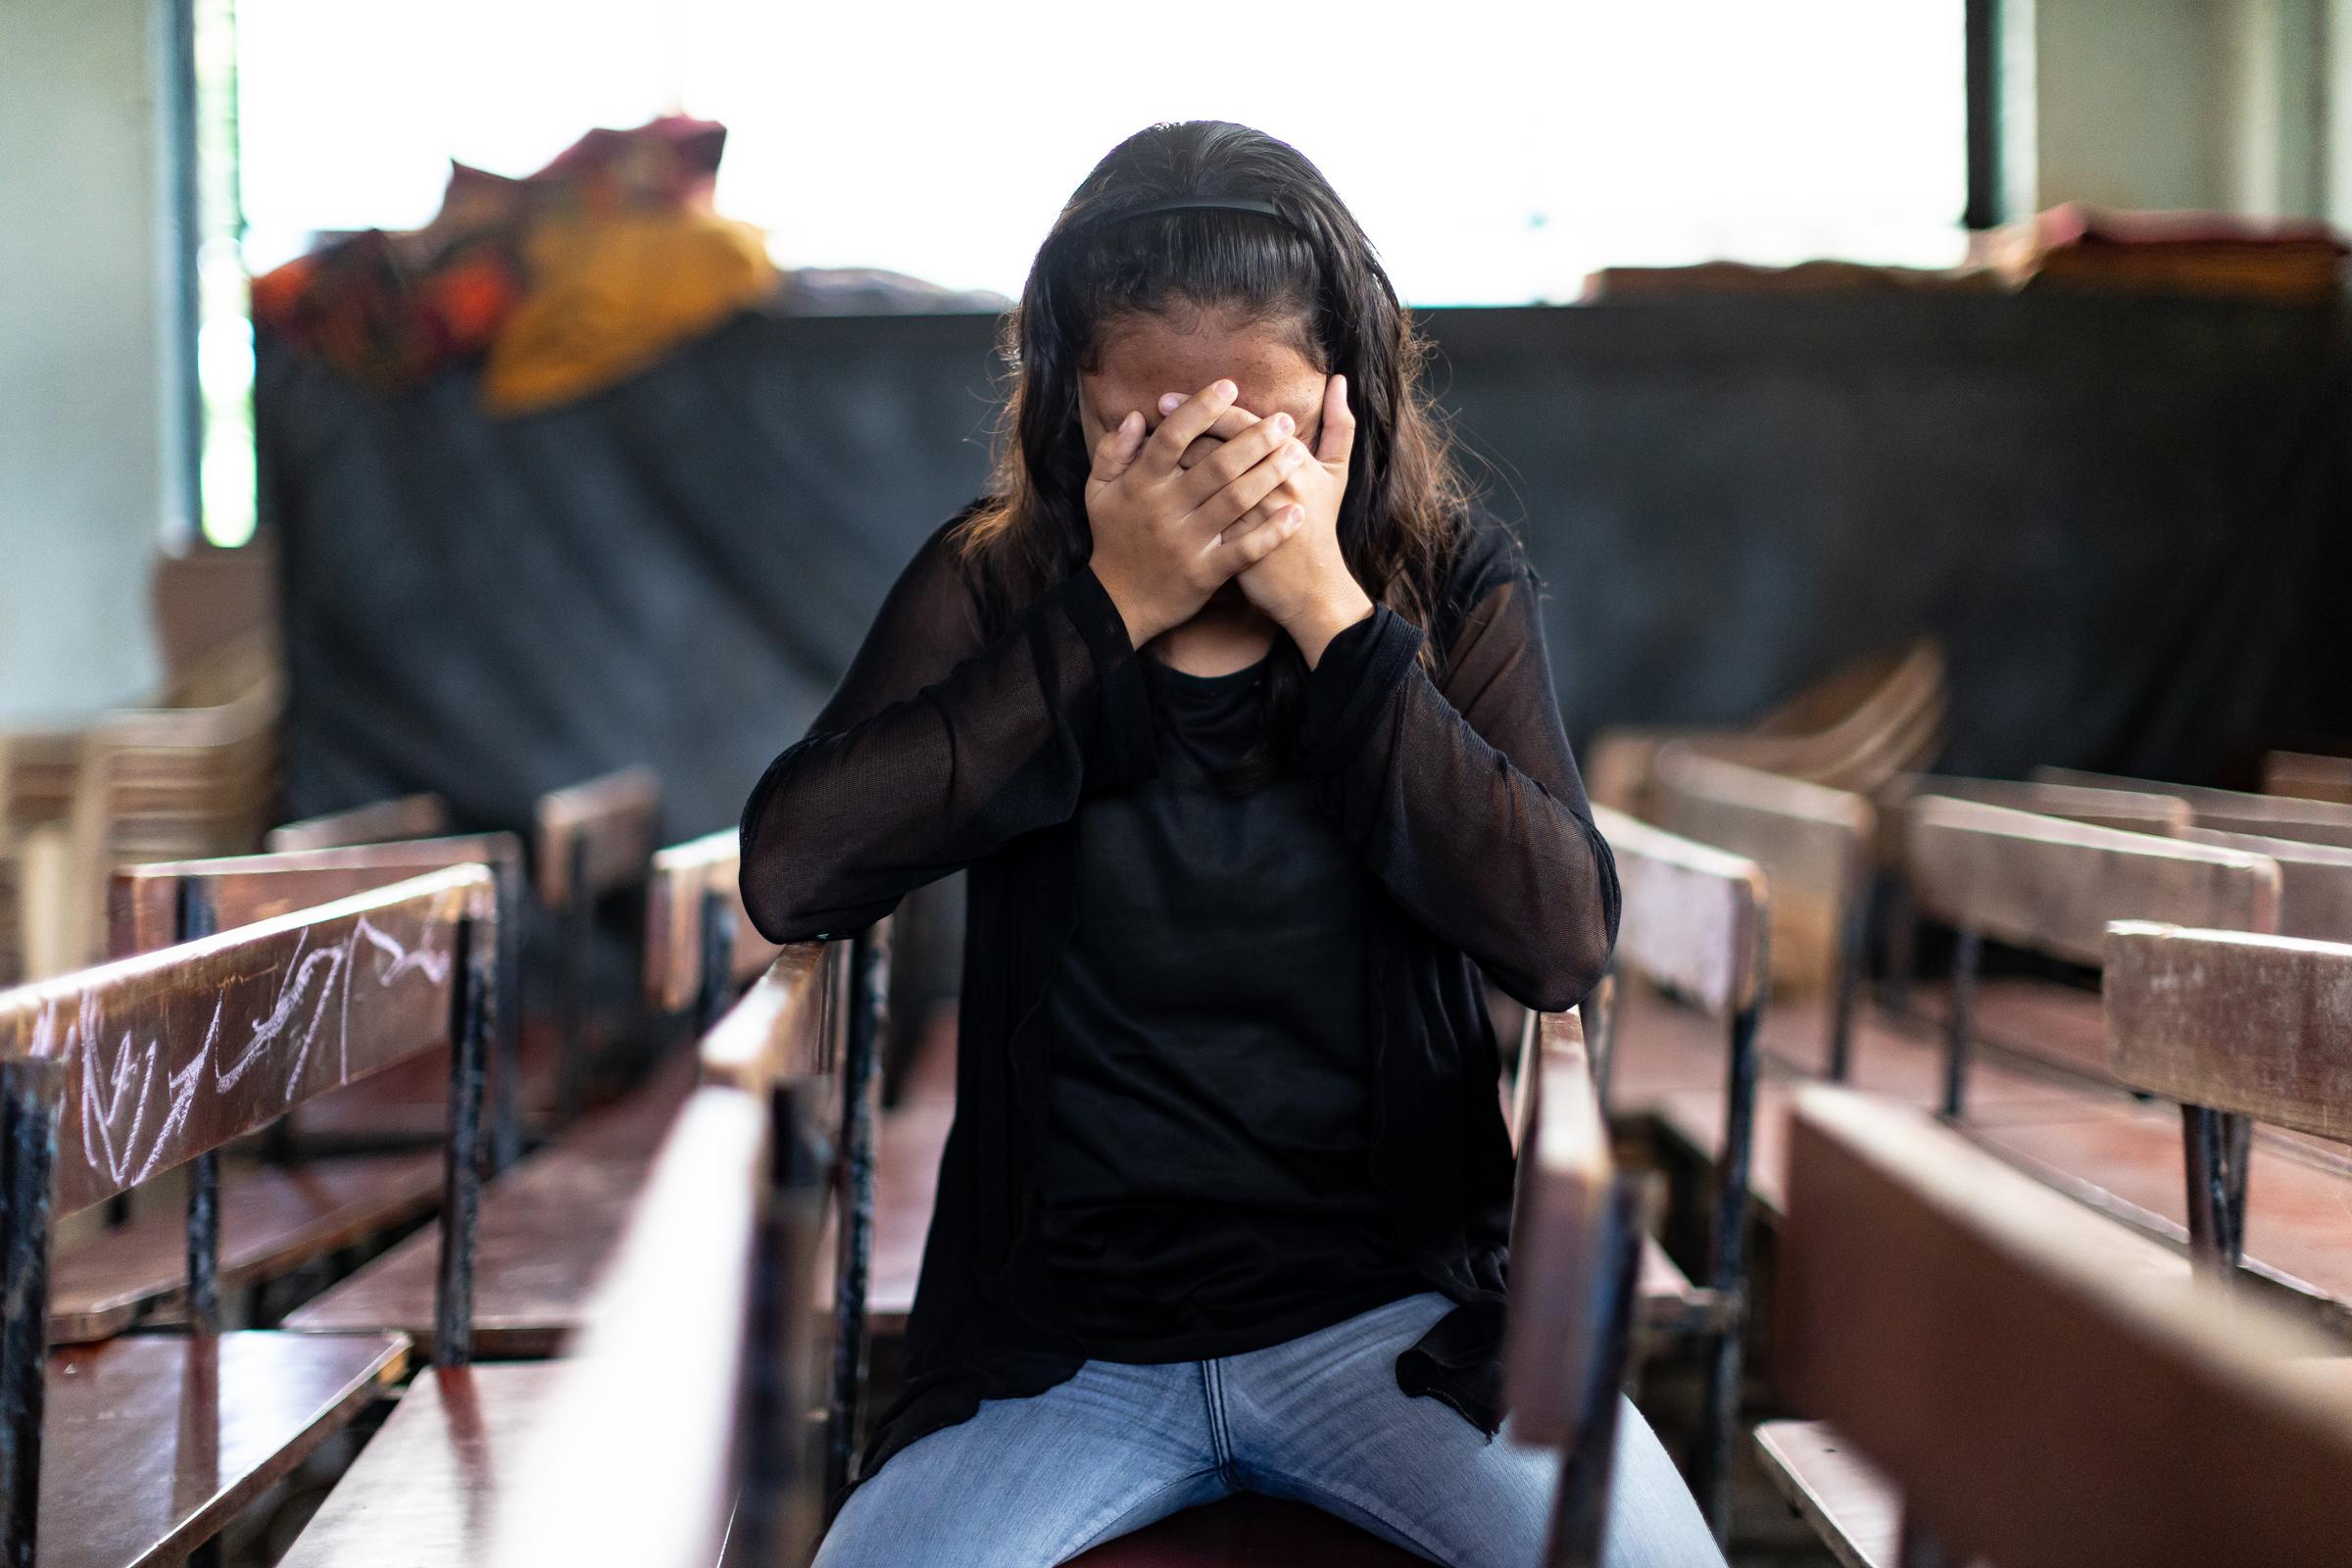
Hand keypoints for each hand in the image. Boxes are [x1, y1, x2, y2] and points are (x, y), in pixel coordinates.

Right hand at [1084, 380, 1313, 646]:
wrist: (1116, 603)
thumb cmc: (1112, 539)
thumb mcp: (1099, 492)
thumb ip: (1113, 451)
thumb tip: (1134, 416)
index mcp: (1141, 484)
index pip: (1173, 437)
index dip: (1201, 410)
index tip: (1229, 387)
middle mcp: (1165, 509)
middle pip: (1215, 466)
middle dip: (1253, 439)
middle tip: (1284, 420)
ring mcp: (1186, 542)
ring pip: (1235, 502)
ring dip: (1269, 476)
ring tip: (1297, 454)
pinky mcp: (1205, 573)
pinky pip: (1244, 549)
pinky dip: (1272, 532)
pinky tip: (1296, 513)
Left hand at [1164, 375, 1369, 664]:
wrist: (1313, 589)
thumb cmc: (1322, 526)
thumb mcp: (1337, 473)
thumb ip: (1339, 425)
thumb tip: (1339, 381)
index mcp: (1293, 461)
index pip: (1242, 422)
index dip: (1207, 406)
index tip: (1172, 397)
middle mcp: (1273, 483)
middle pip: (1217, 444)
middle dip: (1183, 422)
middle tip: (1157, 406)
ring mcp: (1252, 516)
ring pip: (1203, 477)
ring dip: (1173, 457)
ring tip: (1148, 441)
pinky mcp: (1233, 545)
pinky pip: (1196, 513)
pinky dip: (1173, 498)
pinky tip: (1155, 487)